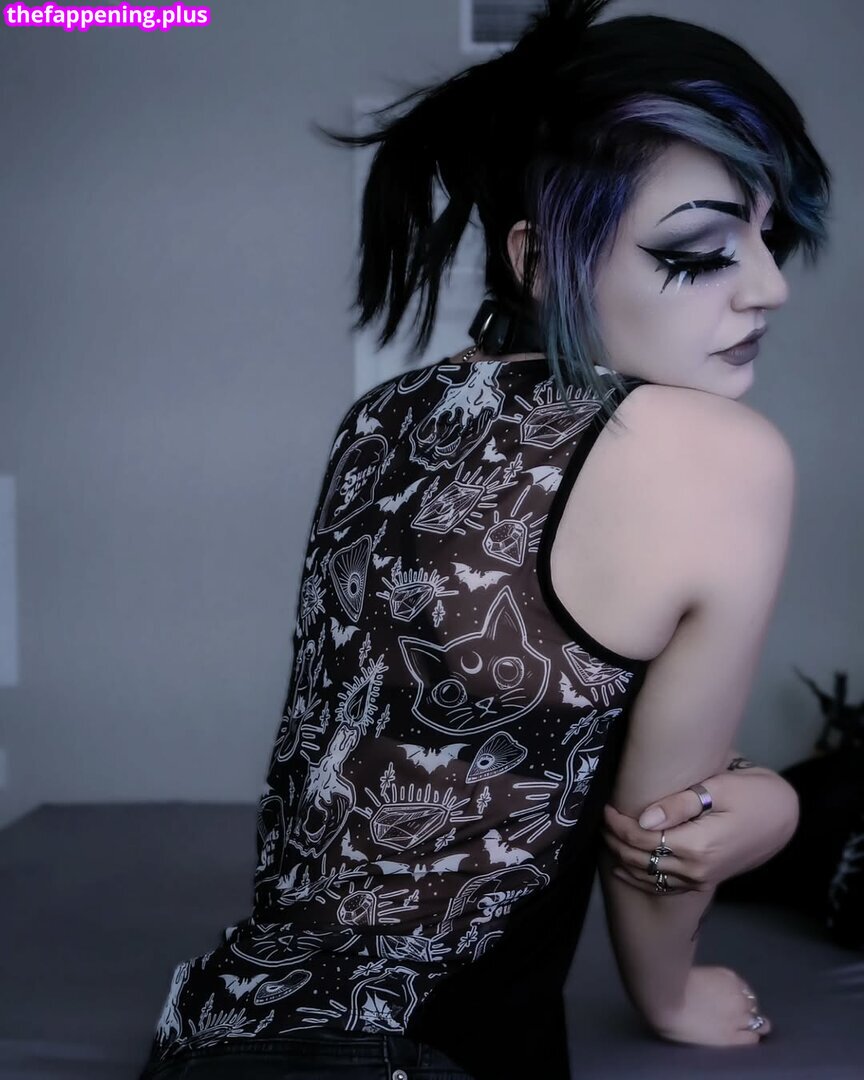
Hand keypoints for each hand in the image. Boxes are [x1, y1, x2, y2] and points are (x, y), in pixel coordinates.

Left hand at [602, 762, 799, 894]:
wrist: (782, 816)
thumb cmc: (752, 794)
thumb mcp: (718, 788)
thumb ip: (680, 805)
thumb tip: (644, 818)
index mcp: (698, 846)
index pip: (644, 840)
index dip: (620, 826)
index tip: (606, 808)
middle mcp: (697, 869)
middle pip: (641, 860)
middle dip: (616, 841)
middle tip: (601, 821)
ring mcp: (701, 879)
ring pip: (650, 877)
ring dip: (623, 860)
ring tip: (606, 839)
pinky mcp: (704, 881)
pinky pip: (665, 886)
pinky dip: (640, 879)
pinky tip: (624, 868)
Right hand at [652, 965, 771, 1046]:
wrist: (668, 1001)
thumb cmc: (675, 984)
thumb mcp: (699, 975)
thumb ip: (712, 982)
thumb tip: (714, 992)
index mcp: (729, 977)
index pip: (744, 989)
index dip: (739, 996)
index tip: (732, 1001)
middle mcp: (738, 996)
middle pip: (751, 1005)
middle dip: (745, 1010)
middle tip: (734, 1015)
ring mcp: (737, 1017)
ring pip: (758, 1023)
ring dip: (753, 1025)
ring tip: (746, 1029)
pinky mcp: (732, 1037)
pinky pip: (751, 1039)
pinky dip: (751, 1037)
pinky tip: (745, 1038)